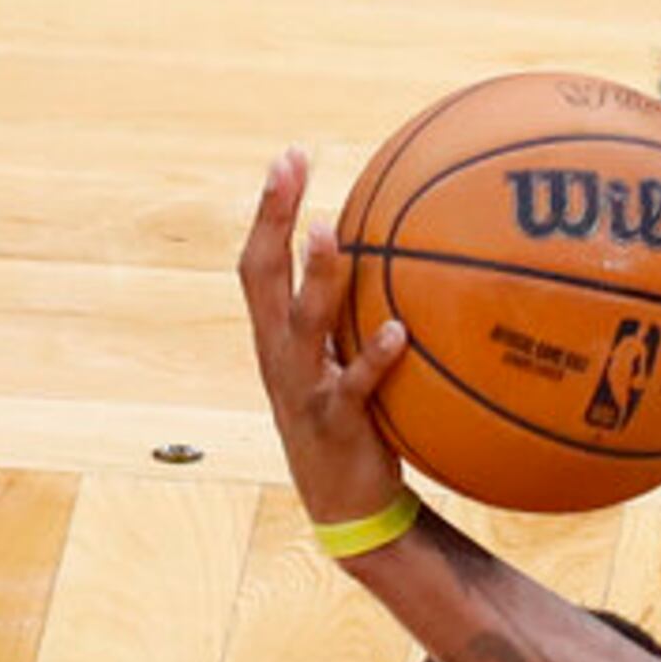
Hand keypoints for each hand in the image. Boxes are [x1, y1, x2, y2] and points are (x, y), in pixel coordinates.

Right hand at [237, 149, 415, 534]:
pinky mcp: (335, 424)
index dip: (270, 208)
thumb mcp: (344, 359)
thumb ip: (348, 312)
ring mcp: (302, 388)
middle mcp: (279, 354)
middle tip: (289, 166)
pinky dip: (374, 359)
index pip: (261, 259)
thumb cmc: (354, 422)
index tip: (290, 155)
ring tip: (330, 232)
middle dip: (271, 218)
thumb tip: (376, 252)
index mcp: (278, 335)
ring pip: (300, 324)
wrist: (350, 506)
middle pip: (261, 275)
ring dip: (315, 278)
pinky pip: (354, 386)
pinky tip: (399, 333)